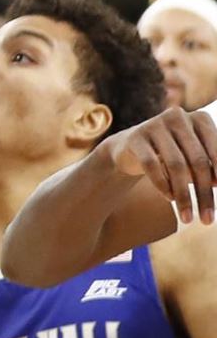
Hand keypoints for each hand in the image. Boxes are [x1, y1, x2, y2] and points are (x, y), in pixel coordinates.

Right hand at [103, 106, 216, 225]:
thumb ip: (213, 170)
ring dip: (184, 196)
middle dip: (204, 194)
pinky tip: (169, 199)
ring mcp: (155, 124)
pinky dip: (162, 185)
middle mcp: (179, 117)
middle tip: (207, 220)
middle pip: (197, 161)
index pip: (216, 152)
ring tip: (187, 218)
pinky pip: (152, 165)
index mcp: (201, 119)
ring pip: (176, 165)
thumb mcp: (196, 160)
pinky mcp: (135, 137)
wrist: (131, 149)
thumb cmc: (174, 157)